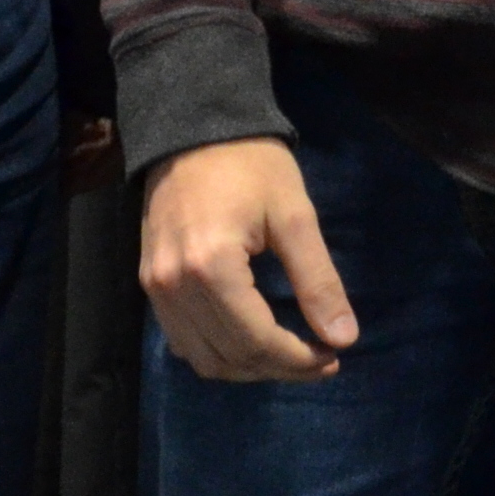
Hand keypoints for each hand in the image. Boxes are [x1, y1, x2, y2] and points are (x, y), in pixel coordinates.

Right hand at [139, 137, 356, 381]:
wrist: (194, 129)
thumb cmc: (252, 165)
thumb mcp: (295, 217)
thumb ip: (318, 281)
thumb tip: (344, 338)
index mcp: (211, 269)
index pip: (257, 341)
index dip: (298, 360)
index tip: (335, 357)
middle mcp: (174, 287)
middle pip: (229, 357)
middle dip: (279, 367)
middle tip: (321, 360)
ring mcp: (156, 288)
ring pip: (201, 357)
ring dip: (248, 367)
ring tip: (291, 356)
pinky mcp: (150, 283)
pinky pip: (182, 339)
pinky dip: (218, 352)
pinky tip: (252, 341)